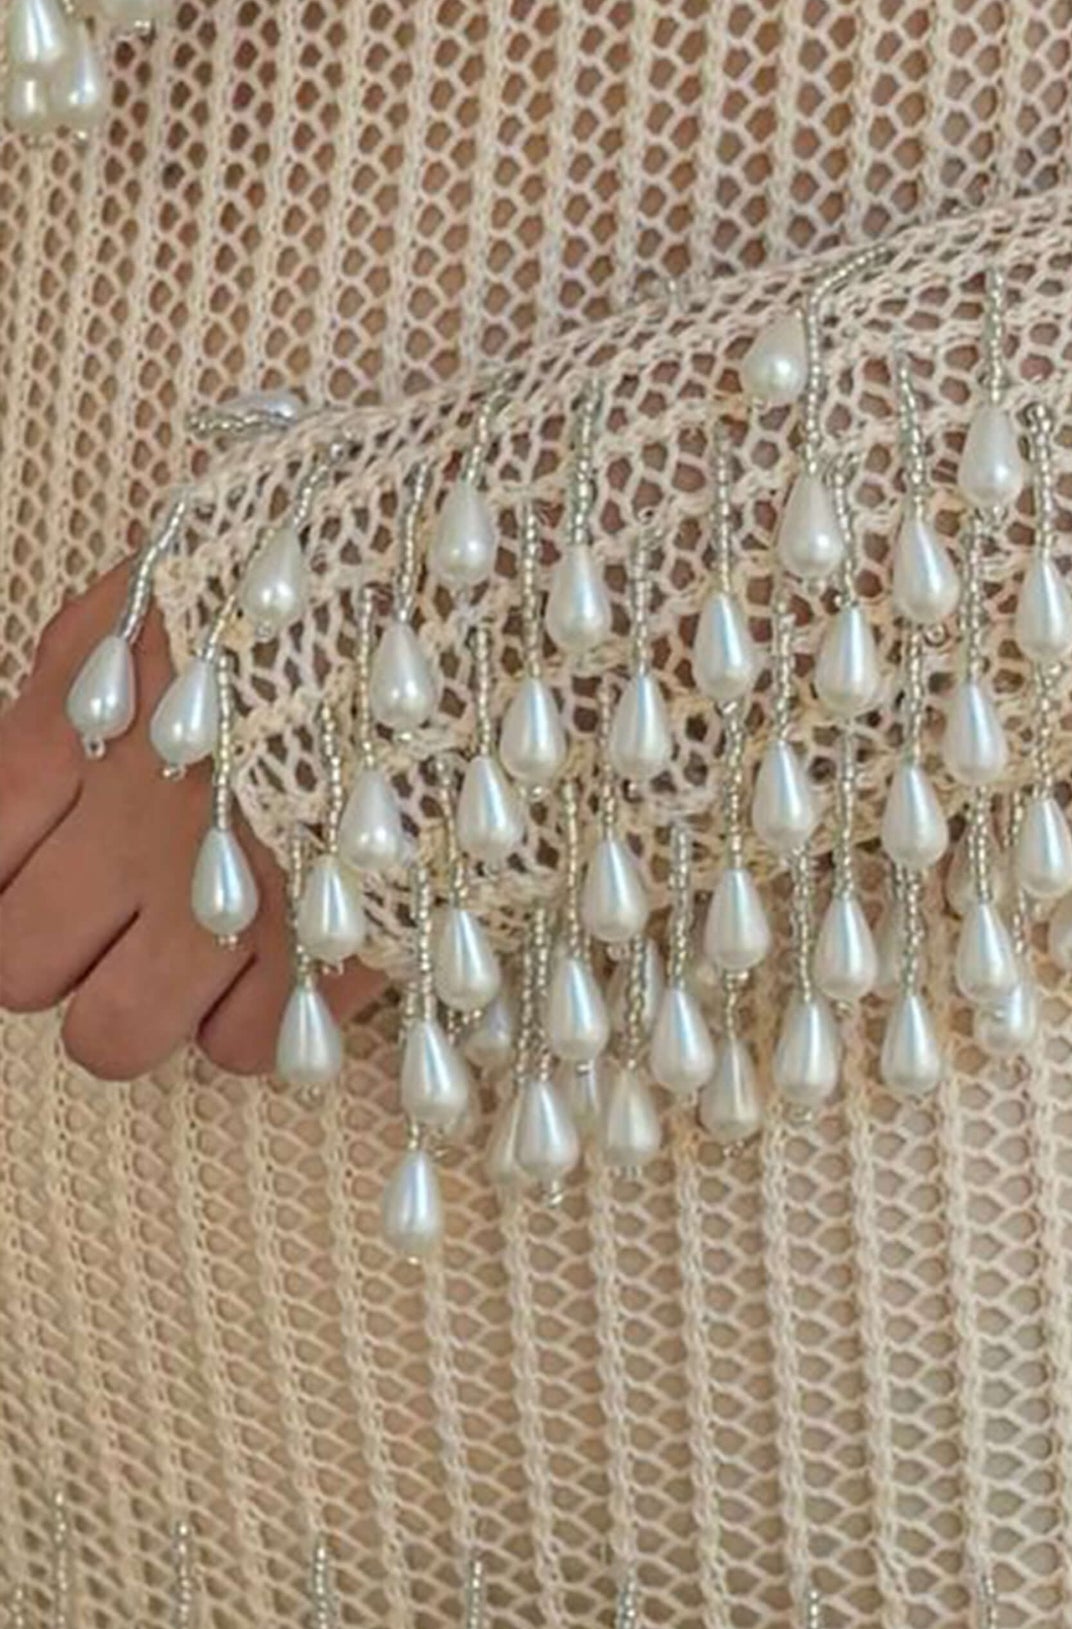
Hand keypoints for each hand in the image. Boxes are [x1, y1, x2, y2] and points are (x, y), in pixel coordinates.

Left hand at [0, 565, 380, 1078]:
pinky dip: (255, 1021)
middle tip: (122, 919)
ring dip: (145, 1006)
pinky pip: (245, 1048)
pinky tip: (287, 962)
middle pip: (20, 970)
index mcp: (79, 740)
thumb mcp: (150, 598)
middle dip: (62, 954)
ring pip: (112, 1038)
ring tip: (202, 959)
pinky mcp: (328, 952)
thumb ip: (68, 689)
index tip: (54, 862)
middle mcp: (132, 839)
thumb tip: (35, 766)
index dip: (9, 879)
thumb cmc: (314, 579)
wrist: (468, 594)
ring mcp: (231, 908)